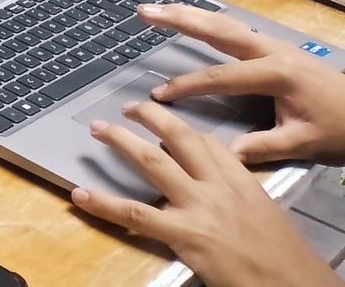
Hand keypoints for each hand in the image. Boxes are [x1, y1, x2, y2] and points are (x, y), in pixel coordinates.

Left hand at [71, 101, 335, 286]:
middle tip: (128, 107)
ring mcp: (199, 207)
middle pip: (179, 138)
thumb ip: (238, 195)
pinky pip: (135, 214)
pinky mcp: (184, 234)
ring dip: (121, 141)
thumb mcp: (266, 214)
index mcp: (241, 181)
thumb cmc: (284, 258)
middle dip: (150, 117)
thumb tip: (216, 189)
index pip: (209, 143)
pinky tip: (81, 194)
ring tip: (98, 129)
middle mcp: (218, 186)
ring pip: (152, 161)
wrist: (295, 285)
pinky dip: (104, 203)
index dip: (184, 130)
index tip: (168, 122)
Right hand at [143, 3, 344, 164]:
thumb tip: (227, 154)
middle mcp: (272, 52)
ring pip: (226, 24)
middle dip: (179, 20)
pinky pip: (236, 30)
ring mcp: (275, 46)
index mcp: (277, 74)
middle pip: (218, 31)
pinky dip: (209, 22)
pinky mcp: (277, 49)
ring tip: (157, 9)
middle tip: (144, 12)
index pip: (222, 76)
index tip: (159, 95)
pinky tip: (194, 20)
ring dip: (191, 15)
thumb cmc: (341, 129)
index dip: (188, 84)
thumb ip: (267, 146)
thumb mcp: (307, 143)